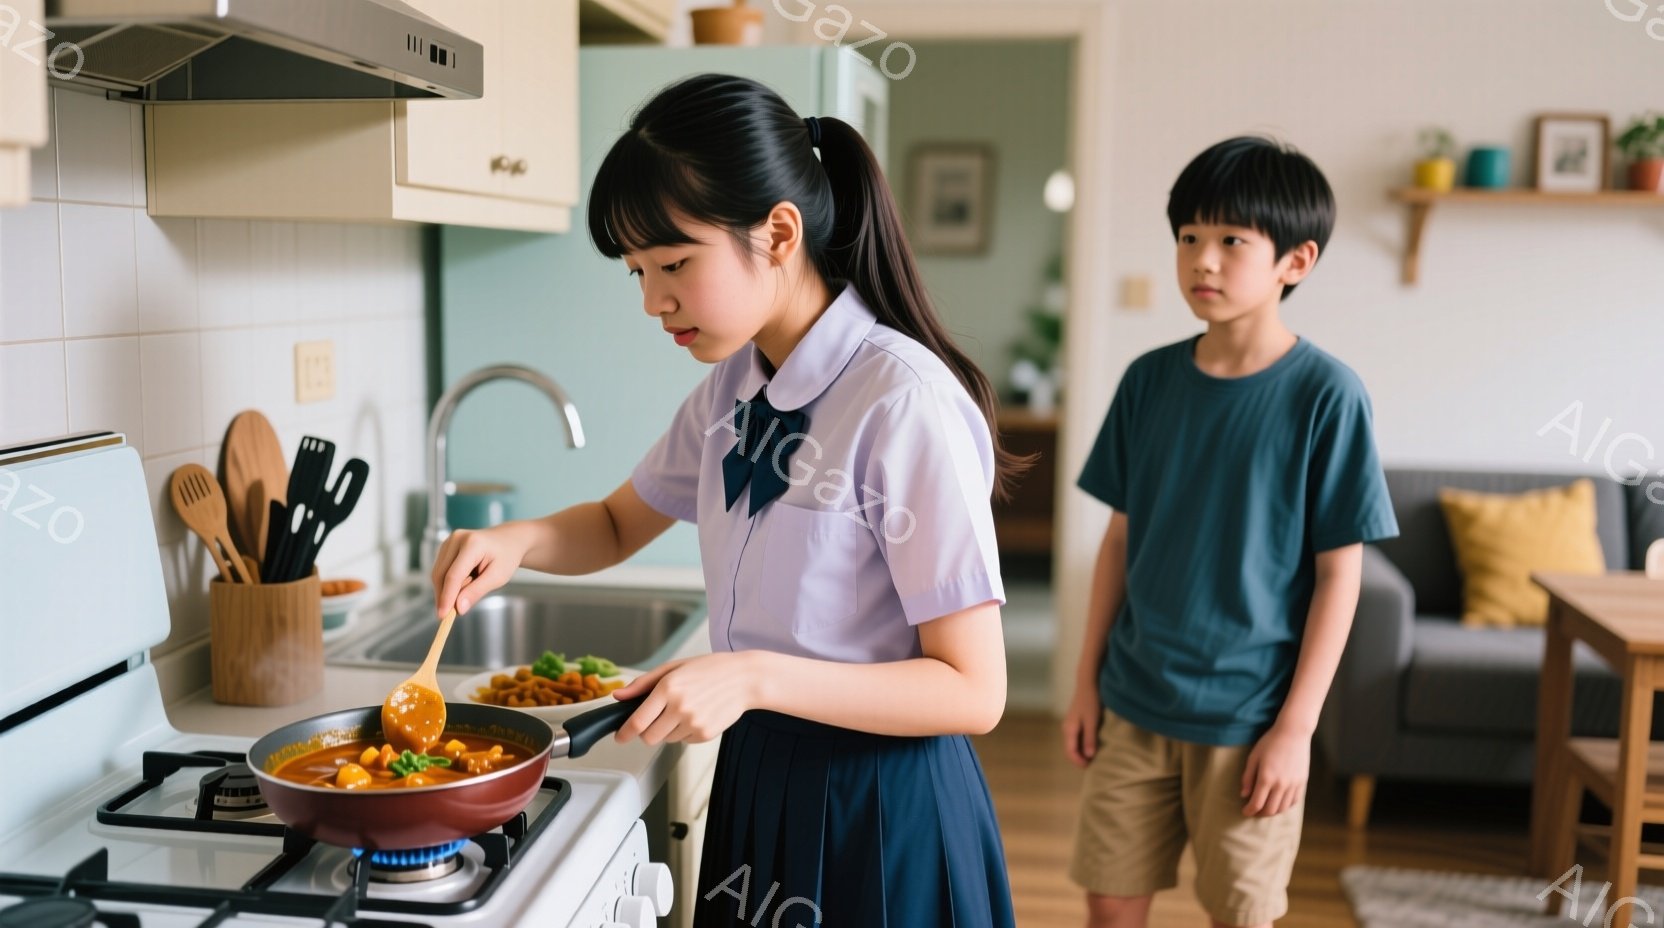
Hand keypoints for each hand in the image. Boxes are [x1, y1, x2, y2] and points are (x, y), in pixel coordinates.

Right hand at [430, 523, 531, 618]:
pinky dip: (449, 582)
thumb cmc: (506, 558)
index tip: (443, 616)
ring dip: (448, 589)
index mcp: (473, 544)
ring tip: (471, 587)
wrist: (508, 540)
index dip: (447, 597)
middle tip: (453, 613)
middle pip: (441, 575)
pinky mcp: (446, 547)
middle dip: (445, 596)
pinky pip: (441, 570)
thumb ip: (477, 591)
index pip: (454, 575)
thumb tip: (458, 608)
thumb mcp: (498, 577)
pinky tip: (466, 580)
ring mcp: (449, 541)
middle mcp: (457, 539)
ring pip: (438, 574)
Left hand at [610, 652, 763, 745]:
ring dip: (668, 730)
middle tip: (656, 719)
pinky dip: (685, 732)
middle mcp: (679, 707)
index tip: (619, 737)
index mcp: (668, 688)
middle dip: (647, 732)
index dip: (624, 733)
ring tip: (685, 709)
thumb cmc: (711, 669)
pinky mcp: (704, 735)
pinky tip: (697, 714)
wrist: (745, 679)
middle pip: (649, 737)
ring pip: (666, 740)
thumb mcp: (674, 667)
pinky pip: (684, 741)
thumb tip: (619, 696)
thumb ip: (643, 684)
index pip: (638, 721)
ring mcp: (693, 723)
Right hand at [1061, 677, 1102, 768]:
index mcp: (1069, 730)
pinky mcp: (1075, 722)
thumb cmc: (1091, 701)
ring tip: (1092, 758)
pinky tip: (1091, 745)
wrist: (1088, 684)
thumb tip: (1088, 756)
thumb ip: (1090, 739)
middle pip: (1070, 750)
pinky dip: (1081, 745)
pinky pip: (1076, 738)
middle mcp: (1066, 728)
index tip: (1090, 767)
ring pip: (1072, 744)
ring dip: (1080, 752)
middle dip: (1079, 759)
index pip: (1070, 752)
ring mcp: (1070, 725)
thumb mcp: (1093, 722)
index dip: (1079, 762)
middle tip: (1092, 765)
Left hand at [1240, 721, 1309, 816]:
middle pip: (1270, 809)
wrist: (1293, 733)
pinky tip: (1279, 802)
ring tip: (1265, 808)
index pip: (1256, 803)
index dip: (1249, 810)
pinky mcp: (1302, 782)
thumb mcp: (1254, 757)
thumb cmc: (1270, 742)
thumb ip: (1248, 777)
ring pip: (1283, 808)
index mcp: (1266, 778)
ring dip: (1273, 812)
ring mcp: (1293, 784)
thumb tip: (1244, 795)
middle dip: (1260, 813)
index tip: (1244, 811)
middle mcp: (1281, 784)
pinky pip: (1294, 801)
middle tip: (1254, 811)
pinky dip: (1285, 806)